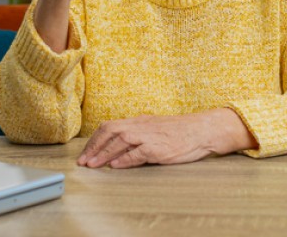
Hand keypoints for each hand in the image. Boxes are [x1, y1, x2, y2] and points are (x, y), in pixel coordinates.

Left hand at [77, 109, 256, 168]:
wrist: (203, 129)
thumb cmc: (181, 131)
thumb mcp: (156, 128)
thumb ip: (139, 134)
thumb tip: (120, 145)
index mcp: (139, 121)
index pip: (110, 126)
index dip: (95, 139)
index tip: (85, 152)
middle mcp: (141, 126)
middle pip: (110, 131)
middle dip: (94, 147)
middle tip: (83, 161)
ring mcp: (150, 136)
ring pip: (120, 141)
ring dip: (104, 154)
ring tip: (93, 165)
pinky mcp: (159, 148)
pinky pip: (138, 153)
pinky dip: (124, 159)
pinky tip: (115, 166)